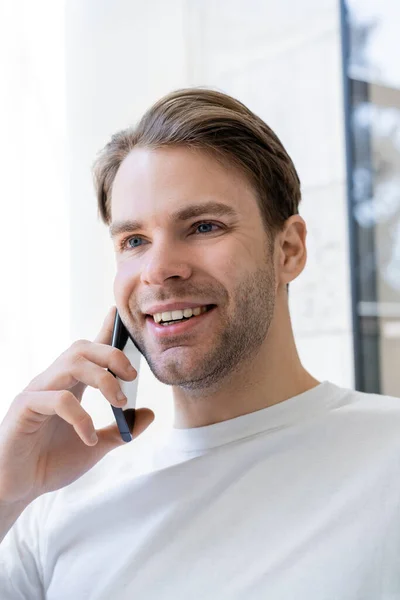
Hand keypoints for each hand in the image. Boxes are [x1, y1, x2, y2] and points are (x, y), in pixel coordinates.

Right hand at [0, 306, 153, 506]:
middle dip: (112, 355)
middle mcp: (52, 383)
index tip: (118, 314)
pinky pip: (59, 399)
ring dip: (103, 379)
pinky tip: (89, 438)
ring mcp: (37, 392)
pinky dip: (81, 417)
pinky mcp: (25, 407)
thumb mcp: (95, 447)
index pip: (88, 352)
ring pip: (72, 363)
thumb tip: (149, 413)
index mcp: (69, 386)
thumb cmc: (49, 464)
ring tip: (119, 403)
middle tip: (132, 376)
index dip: (104, 330)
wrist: (18, 490)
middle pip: (82, 348)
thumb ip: (120, 430)